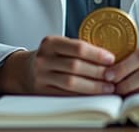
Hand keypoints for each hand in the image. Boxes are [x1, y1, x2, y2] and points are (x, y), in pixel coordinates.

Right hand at [0, 35, 116, 95]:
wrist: (24, 70)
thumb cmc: (50, 56)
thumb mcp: (59, 45)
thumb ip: (78, 48)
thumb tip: (108, 56)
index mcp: (50, 43)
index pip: (77, 47)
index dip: (96, 54)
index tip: (111, 59)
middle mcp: (44, 59)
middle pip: (76, 66)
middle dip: (98, 72)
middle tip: (114, 76)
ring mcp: (41, 76)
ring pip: (71, 83)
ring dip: (93, 86)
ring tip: (108, 88)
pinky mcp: (42, 92)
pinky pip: (66, 95)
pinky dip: (83, 95)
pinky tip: (94, 95)